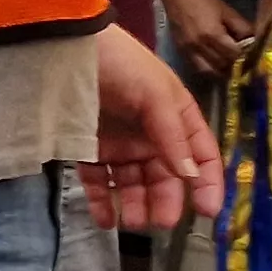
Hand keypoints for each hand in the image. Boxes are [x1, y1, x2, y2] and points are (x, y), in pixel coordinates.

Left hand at [83, 26, 223, 232]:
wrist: (64, 48)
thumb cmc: (121, 64)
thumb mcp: (155, 94)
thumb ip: (172, 135)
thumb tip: (190, 175)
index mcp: (176, 118)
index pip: (200, 156)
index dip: (207, 183)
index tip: (207, 212)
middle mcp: (150, 135)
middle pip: (165, 176)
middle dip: (165, 201)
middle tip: (160, 223)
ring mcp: (119, 143)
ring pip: (132, 184)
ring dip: (135, 205)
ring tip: (132, 222)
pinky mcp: (87, 150)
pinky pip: (98, 182)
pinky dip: (102, 202)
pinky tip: (105, 220)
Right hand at [159, 0, 252, 80]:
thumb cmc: (204, 1)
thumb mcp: (227, 11)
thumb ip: (242, 28)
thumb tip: (254, 42)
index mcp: (212, 34)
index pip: (234, 55)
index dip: (245, 58)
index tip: (254, 59)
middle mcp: (199, 46)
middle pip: (222, 65)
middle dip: (235, 66)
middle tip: (245, 64)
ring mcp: (188, 51)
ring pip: (210, 71)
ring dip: (222, 72)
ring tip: (231, 68)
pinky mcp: (182, 52)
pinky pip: (198, 68)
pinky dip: (210, 70)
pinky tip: (217, 66)